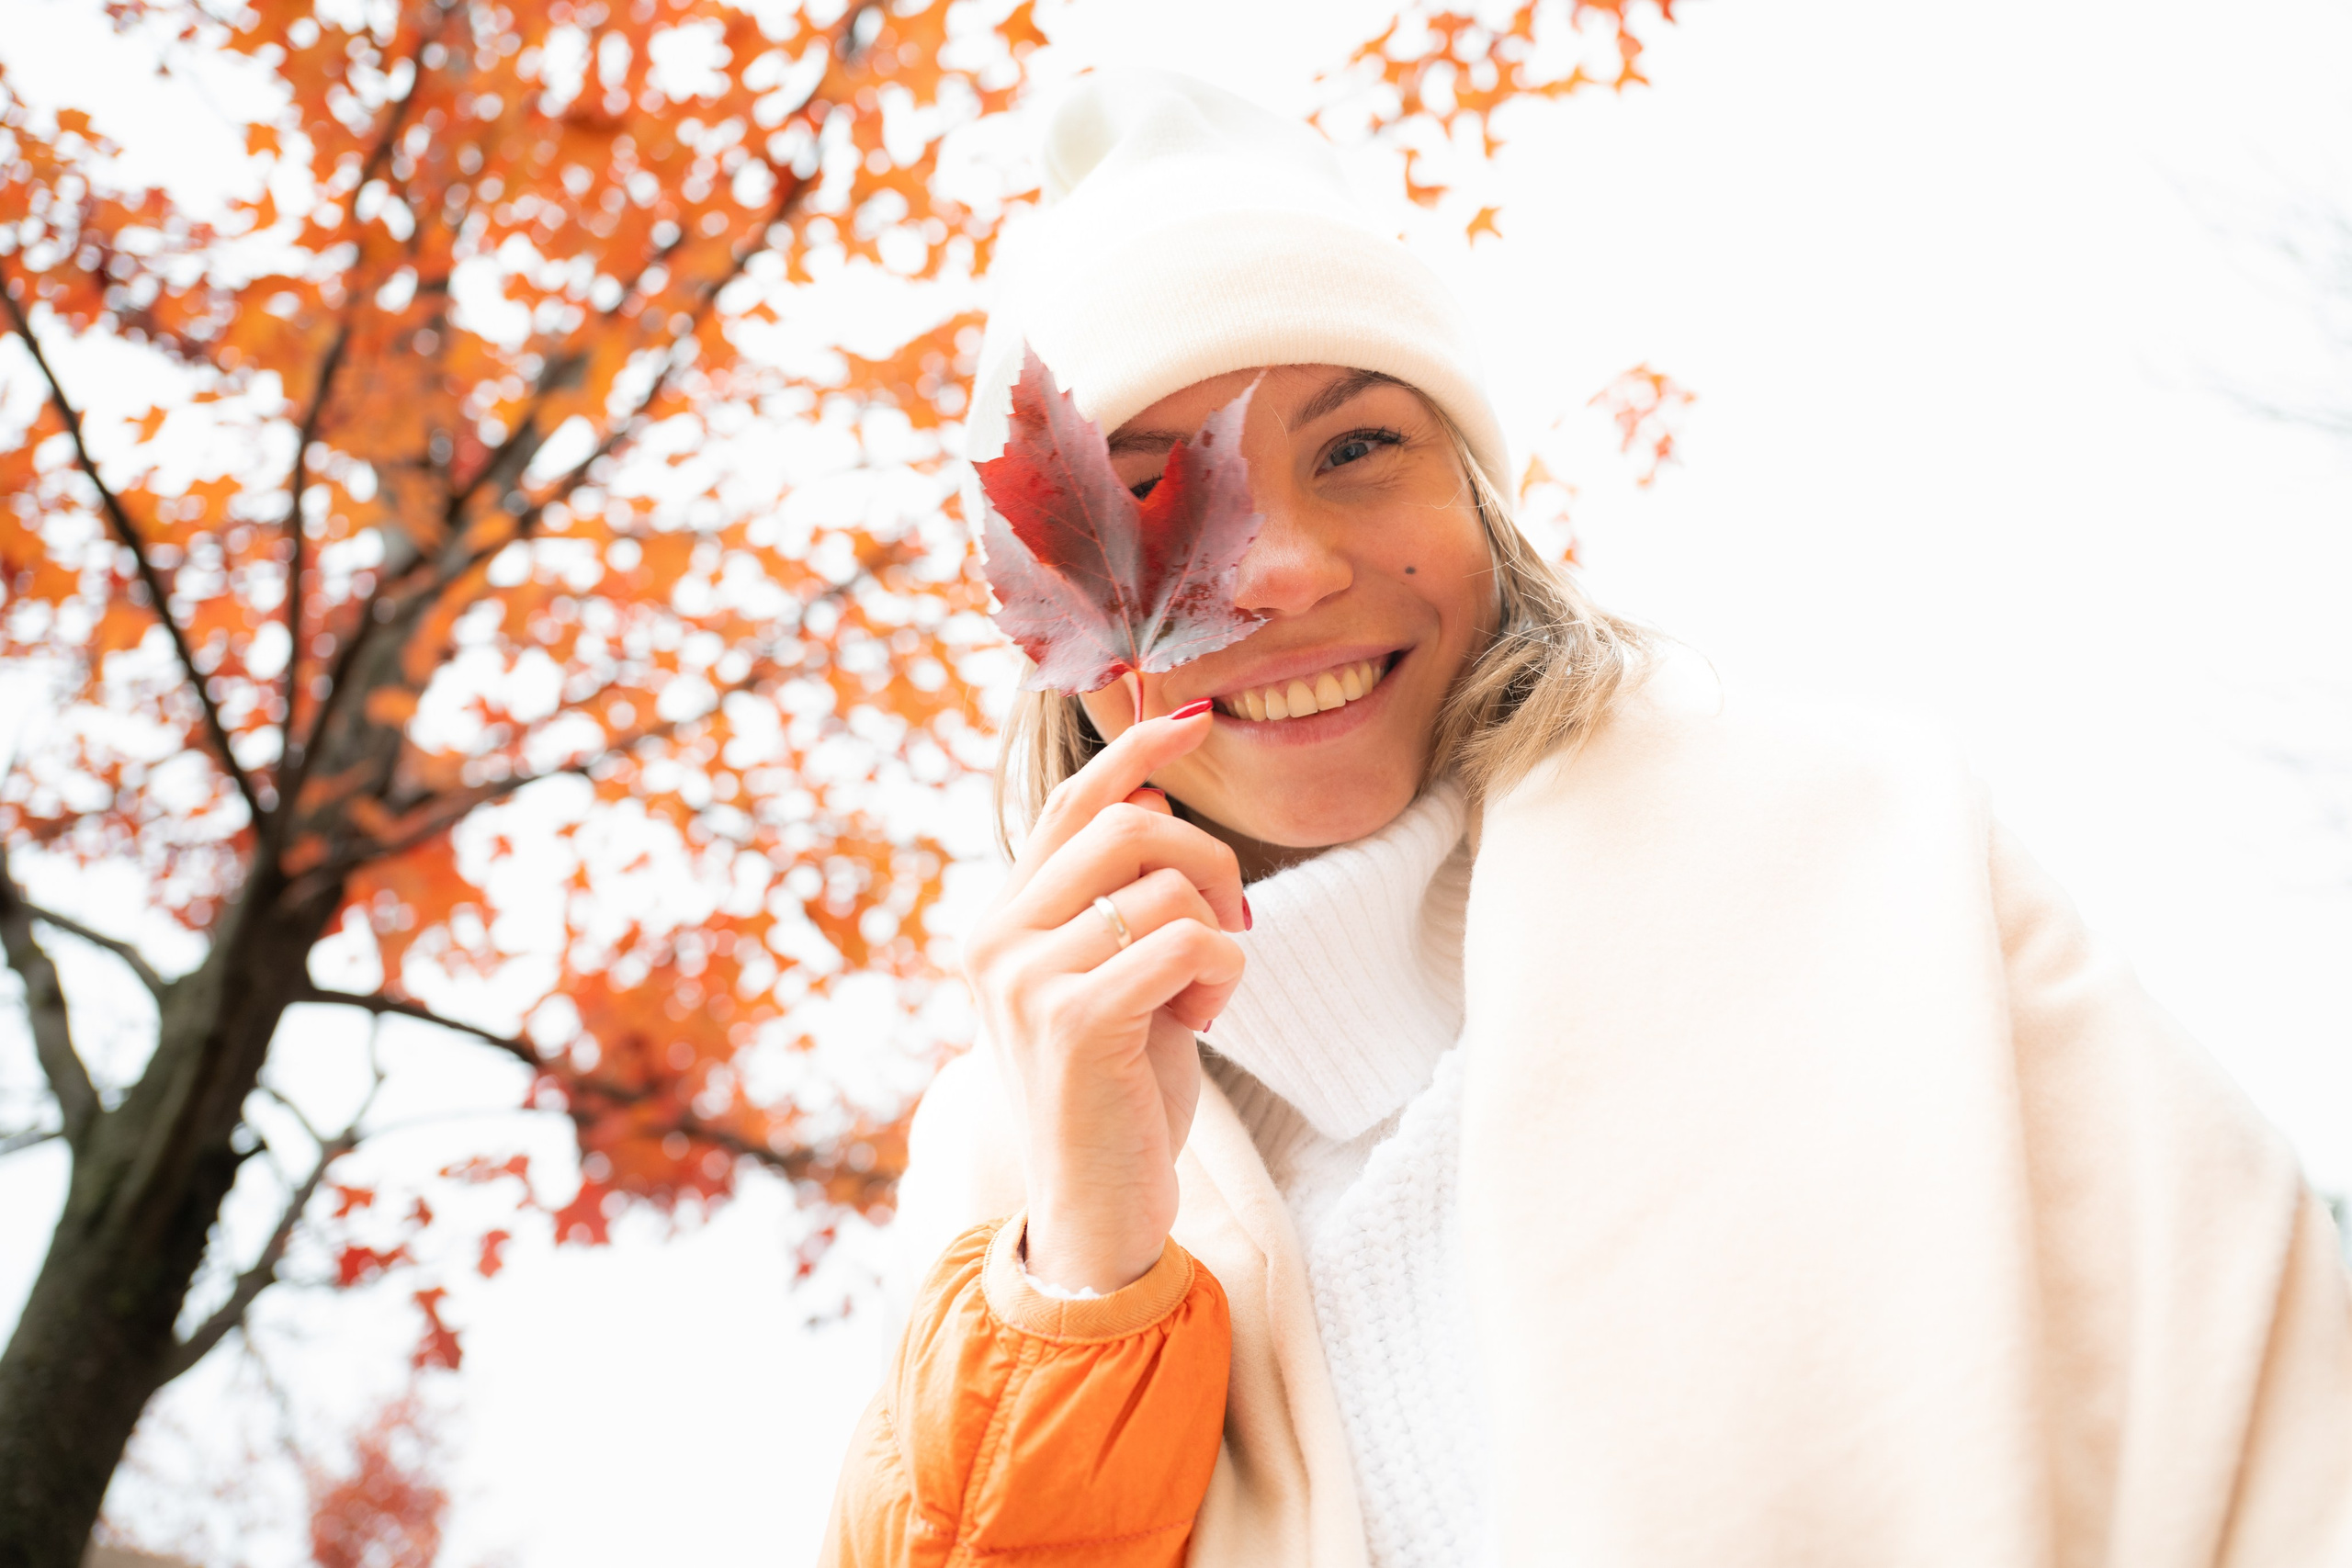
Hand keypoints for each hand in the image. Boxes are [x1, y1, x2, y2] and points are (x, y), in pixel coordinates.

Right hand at [962, 702, 1247, 1293]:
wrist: (1096, 1215)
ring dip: (1218, 928)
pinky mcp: (1072, 1019)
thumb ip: (1121, 901)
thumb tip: (1150, 799)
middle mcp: (992, 942)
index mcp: (997, 927)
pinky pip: (1186, 940)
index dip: (1133, 754)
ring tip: (1209, 993)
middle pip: (1128, 828)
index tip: (1192, 720)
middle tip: (1234, 918)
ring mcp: (1023, 979)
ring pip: (1163, 883)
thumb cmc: (1120, 1098)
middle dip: (1207, 858)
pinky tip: (1209, 1019)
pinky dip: (1223, 970)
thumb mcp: (1119, 980)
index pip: (1065, 805)